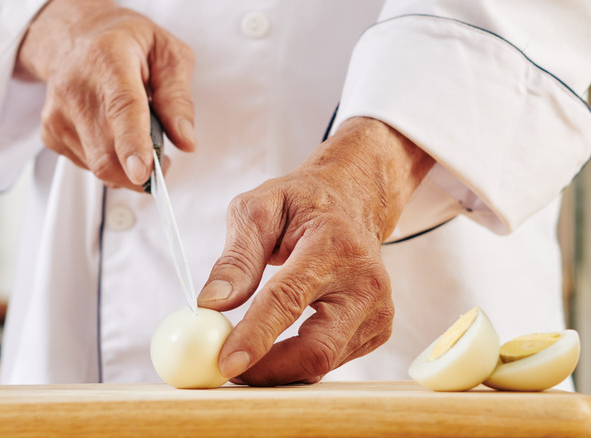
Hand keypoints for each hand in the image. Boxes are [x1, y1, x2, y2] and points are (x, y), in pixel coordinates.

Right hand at [14, 0, 195, 188]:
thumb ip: (178, 98)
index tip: (142, 172)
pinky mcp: (51, 134)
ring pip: (99, 166)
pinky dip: (109, 159)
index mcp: (108, 61)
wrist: (76, 36)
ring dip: (126, 165)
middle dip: (142, 172)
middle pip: (107, 153)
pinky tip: (112, 132)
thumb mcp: (167, 53)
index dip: (132, 145)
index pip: (121, 109)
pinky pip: (88, 166)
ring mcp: (58, 114)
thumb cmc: (126, 43)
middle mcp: (75, 88)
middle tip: (162, 158)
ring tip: (136, 132)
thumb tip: (185, 140)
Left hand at [197, 117, 434, 385]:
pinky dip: (299, 360)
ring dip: (279, 368)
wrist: (355, 199)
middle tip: (227, 371)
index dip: (256, 337)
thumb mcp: (258, 209)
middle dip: (267, 371)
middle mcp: (364, 281)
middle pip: (316, 348)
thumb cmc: (302, 203)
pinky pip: (332, 359)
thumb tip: (211, 304)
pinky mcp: (379, 328)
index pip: (289, 300)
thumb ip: (236, 257)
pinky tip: (282, 340)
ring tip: (248, 350)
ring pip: (322, 361)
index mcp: (332, 246)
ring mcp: (378, 308)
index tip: (225, 363)